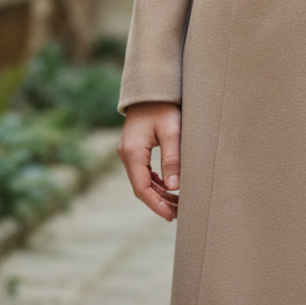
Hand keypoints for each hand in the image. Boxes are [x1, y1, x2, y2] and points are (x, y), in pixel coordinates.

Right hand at [118, 102, 181, 220]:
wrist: (153, 88)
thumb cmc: (164, 107)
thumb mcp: (173, 132)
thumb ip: (173, 160)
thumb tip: (175, 188)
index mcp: (133, 152)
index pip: (142, 188)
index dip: (156, 205)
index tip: (171, 216)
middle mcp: (126, 154)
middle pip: (141, 187)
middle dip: (159, 202)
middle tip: (179, 213)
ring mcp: (129, 152)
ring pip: (143, 181)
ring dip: (158, 193)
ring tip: (177, 204)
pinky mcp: (135, 149)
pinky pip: (144, 172)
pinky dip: (156, 182)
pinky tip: (170, 189)